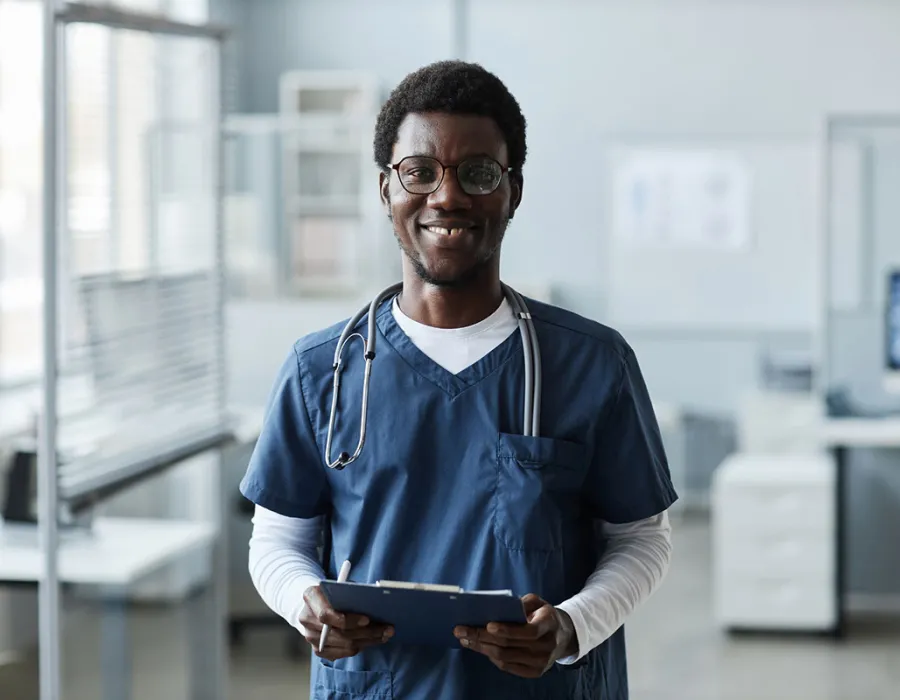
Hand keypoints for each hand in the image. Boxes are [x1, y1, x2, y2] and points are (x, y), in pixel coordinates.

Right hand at [299, 585, 393, 660]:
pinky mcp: (319, 650)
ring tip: (385, 634)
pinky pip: (343, 653)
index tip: (367, 619)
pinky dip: (361, 646)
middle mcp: (306, 619)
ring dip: (368, 640)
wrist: (316, 603)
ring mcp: (311, 637)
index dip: (348, 619)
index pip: (326, 615)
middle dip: (366, 632)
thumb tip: (376, 600)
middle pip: (339, 633)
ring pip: (344, 645)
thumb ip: (352, 592)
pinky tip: (374, 639)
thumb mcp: (341, 585)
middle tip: (387, 628)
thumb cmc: (334, 591)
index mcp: (310, 597)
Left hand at [454, 593, 577, 677]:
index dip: (508, 630)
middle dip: (482, 637)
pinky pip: (507, 667)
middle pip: (509, 645)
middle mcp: (546, 646)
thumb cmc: (543, 615)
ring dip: (481, 648)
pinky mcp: (534, 672)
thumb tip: (499, 607)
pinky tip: (479, 647)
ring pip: (504, 658)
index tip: (488, 625)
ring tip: (465, 638)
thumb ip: (522, 602)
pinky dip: (491, 657)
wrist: (562, 636)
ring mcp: (541, 663)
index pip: (528, 632)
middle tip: (461, 630)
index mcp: (549, 625)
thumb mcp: (538, 602)